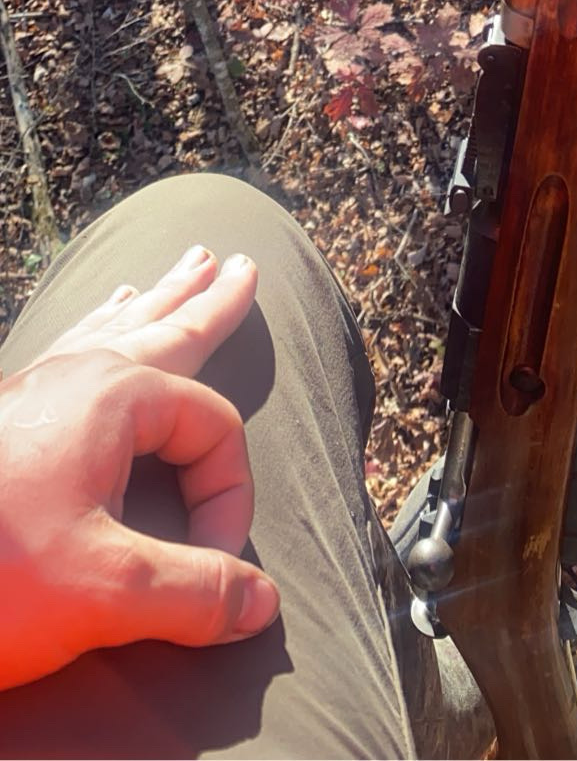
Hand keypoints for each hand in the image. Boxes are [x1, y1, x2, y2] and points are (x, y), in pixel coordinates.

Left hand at [0, 245, 279, 692]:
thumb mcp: (104, 592)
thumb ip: (194, 590)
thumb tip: (262, 601)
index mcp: (113, 395)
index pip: (213, 427)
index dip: (227, 499)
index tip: (211, 566)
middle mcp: (76, 376)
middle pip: (163, 329)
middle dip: (206, 302)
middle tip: (241, 264)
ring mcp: (34, 393)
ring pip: (112, 331)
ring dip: (155, 305)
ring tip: (179, 269)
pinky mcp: (5, 423)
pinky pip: (70, 351)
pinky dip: (99, 329)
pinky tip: (95, 330)